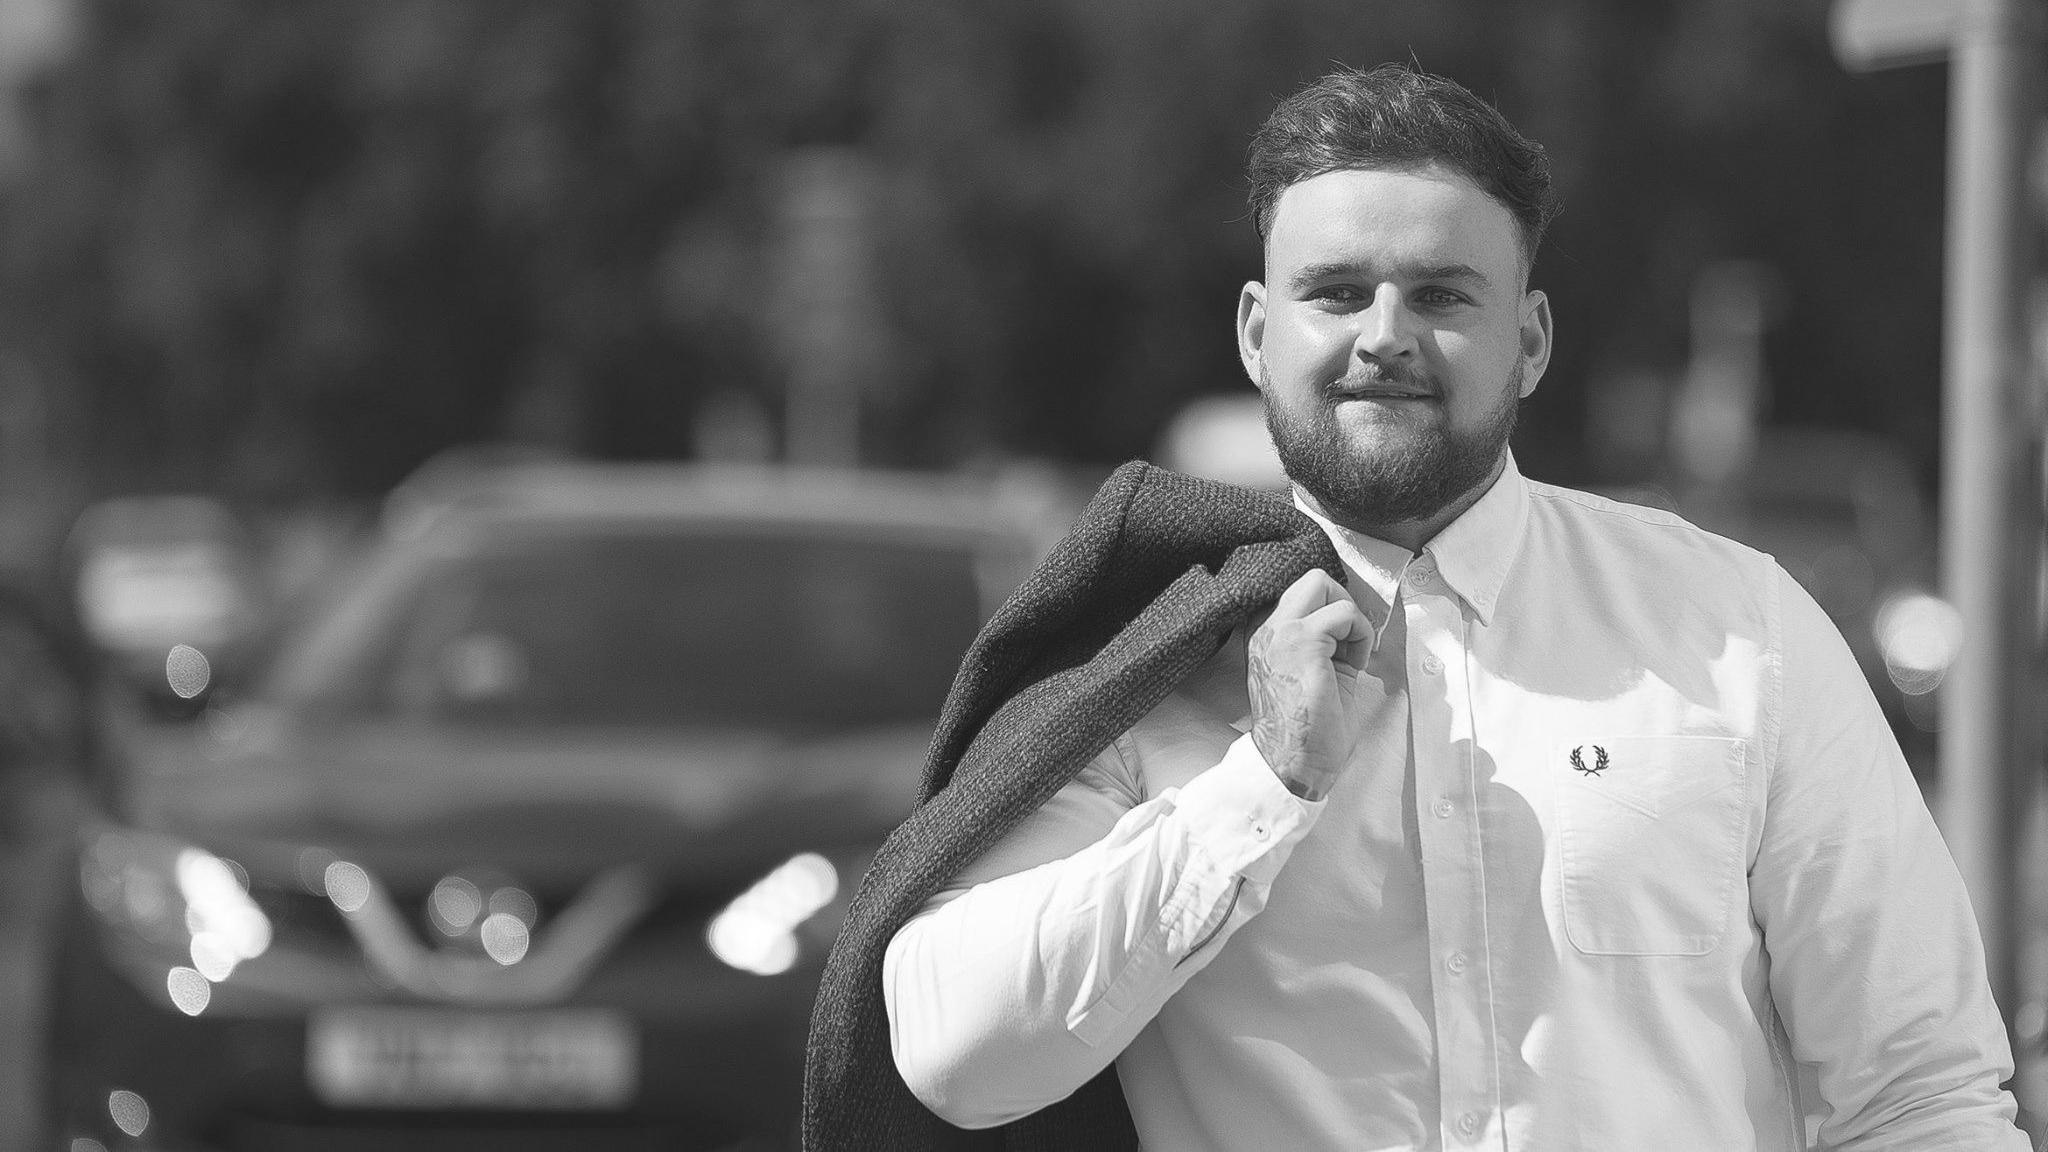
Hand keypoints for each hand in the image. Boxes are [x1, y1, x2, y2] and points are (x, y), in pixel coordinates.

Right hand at [1247, 570, 1373, 801]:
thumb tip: (1352, 622)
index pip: (1301, 596)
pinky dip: (1359, 634)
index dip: (1331, 613)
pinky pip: (1344, 612)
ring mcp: (1281, 632)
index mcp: (1266, 638)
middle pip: (1311, 579)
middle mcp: (1266, 629)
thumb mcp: (1311, 673)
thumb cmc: (1307, 730)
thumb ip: (1321, 642)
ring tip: (1350, 657)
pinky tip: (1353, 665)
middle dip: (1341, 602)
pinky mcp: (1302, 641)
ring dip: (1351, 620)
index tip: (1341, 647)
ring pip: (1323, 585)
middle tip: (1349, 640)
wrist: (1293, 763)